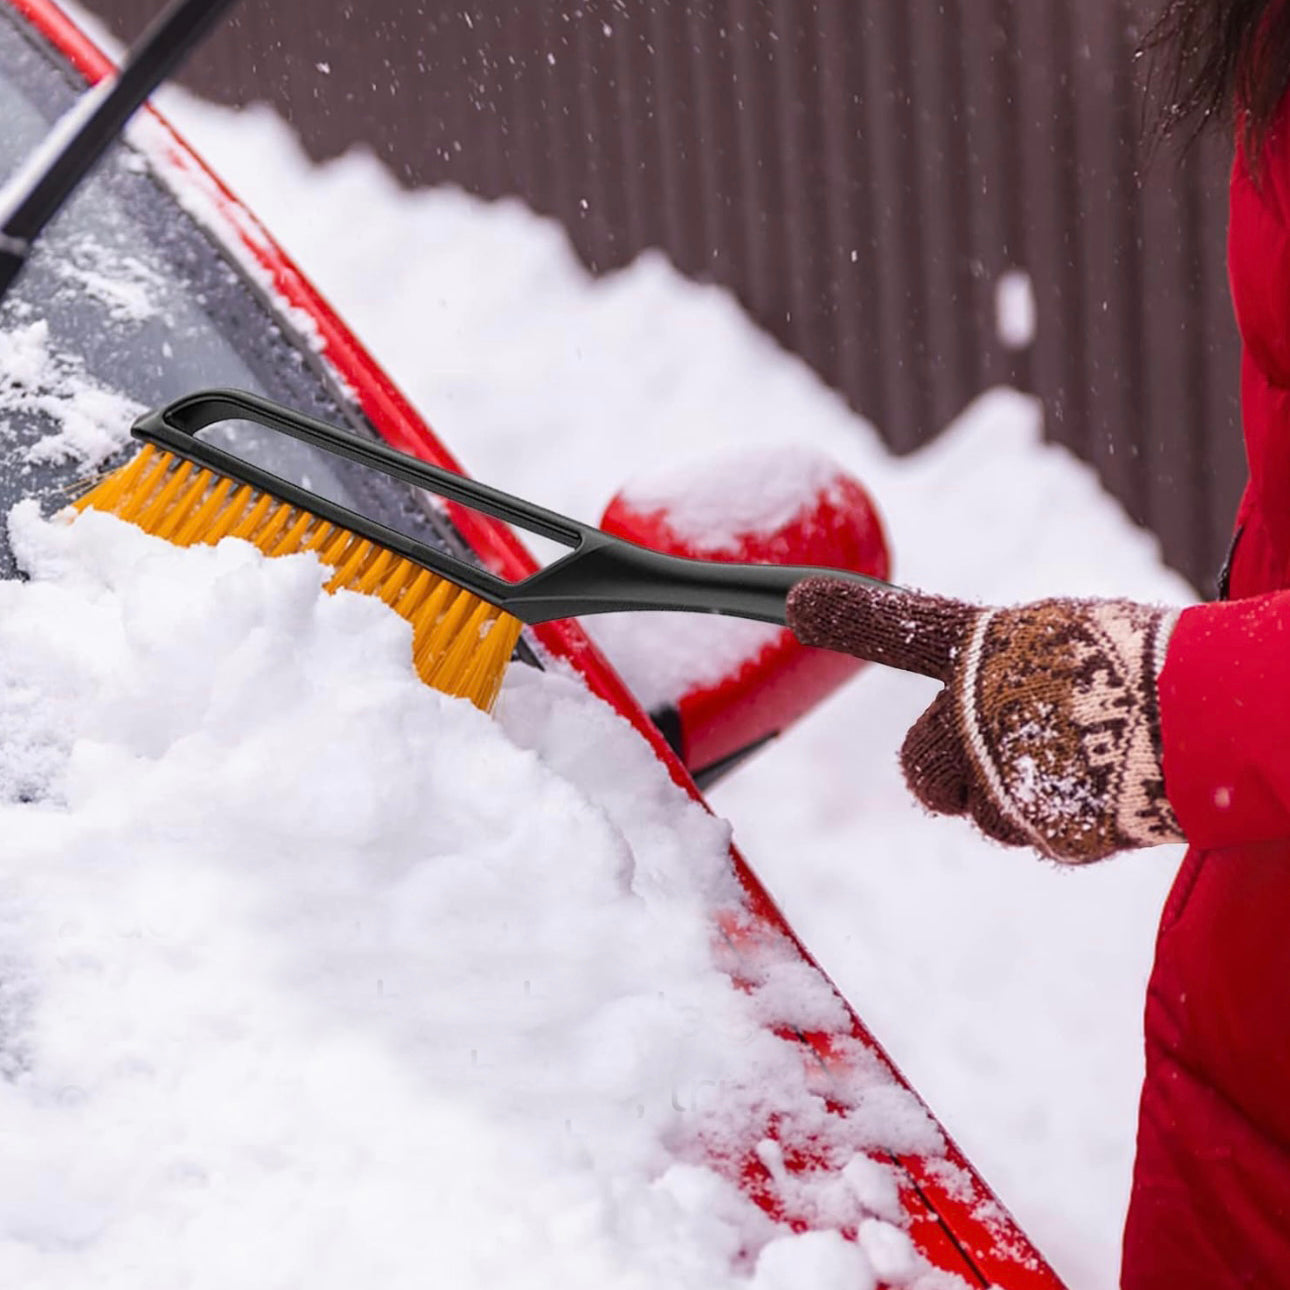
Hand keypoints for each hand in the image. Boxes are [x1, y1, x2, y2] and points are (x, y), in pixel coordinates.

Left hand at [786, 577, 1183, 862]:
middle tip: (1007, 753)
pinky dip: (1062, 821)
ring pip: (980, 812)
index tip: (798, 602)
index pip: (903, 626)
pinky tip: (1104, 786)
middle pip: (922, 770)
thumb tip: (967, 706)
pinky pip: (1035, 835)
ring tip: (1082, 760)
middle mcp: (977, 707)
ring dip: (1014, 799)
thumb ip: (998, 671)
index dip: (848, 615)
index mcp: (986, 646)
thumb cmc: (1146, 668)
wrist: (1217, 716)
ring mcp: (1004, 770)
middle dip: (951, 775)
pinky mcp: (1042, 824)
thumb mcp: (1058, 643)